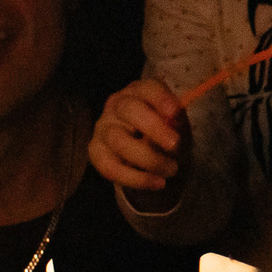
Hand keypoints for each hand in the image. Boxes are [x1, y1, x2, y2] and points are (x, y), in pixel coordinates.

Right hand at [89, 79, 190, 204]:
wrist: (148, 154)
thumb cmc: (164, 132)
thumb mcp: (176, 124)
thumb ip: (175, 121)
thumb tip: (173, 121)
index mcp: (139, 92)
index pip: (148, 89)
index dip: (161, 99)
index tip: (175, 113)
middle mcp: (116, 105)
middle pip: (129, 110)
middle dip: (154, 128)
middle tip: (175, 145)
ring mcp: (103, 128)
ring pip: (119, 141)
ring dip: (149, 159)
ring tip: (172, 169)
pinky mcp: (96, 152)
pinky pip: (111, 167)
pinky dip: (136, 179)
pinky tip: (157, 183)